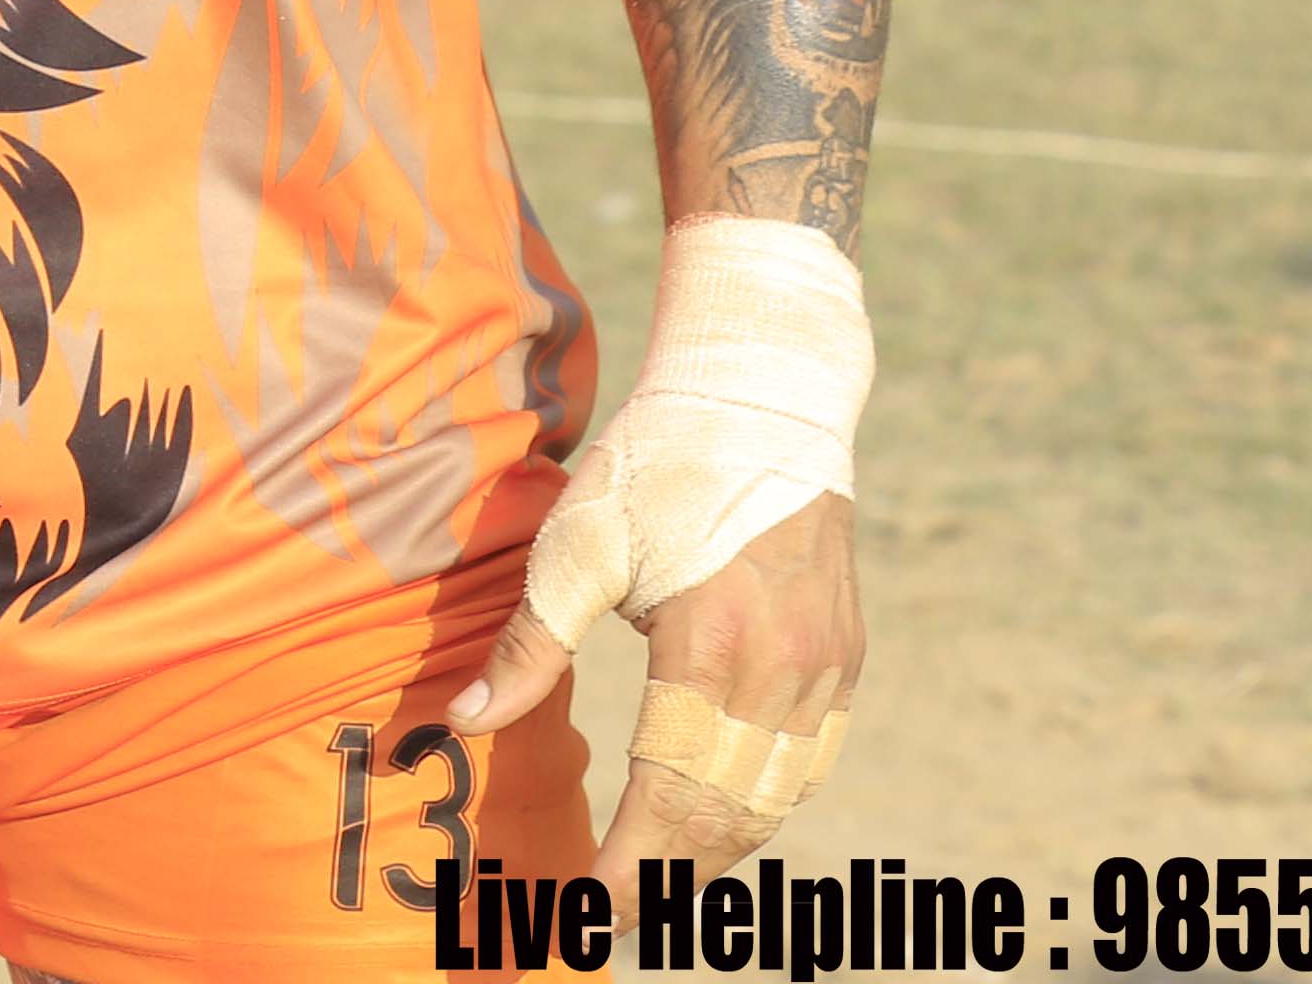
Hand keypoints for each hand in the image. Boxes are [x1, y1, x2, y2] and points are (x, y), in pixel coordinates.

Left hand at [464, 495, 865, 886]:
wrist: (765, 394)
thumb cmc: (657, 464)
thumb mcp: (576, 543)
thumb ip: (529, 644)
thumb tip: (465, 721)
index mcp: (710, 649)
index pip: (668, 798)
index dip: (630, 871)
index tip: (588, 914)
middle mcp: (783, 673)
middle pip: (726, 817)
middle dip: (669, 880)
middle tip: (612, 916)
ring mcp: (826, 670)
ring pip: (775, 801)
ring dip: (718, 852)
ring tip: (659, 882)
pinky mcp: (847, 658)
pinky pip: (808, 764)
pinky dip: (763, 805)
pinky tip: (720, 818)